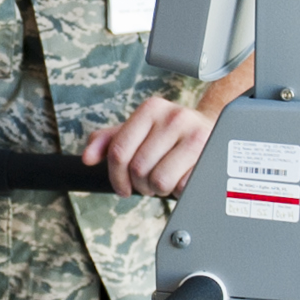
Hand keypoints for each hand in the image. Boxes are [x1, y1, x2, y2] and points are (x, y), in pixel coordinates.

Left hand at [82, 94, 215, 197]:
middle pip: (138, 169)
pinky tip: (182, 179)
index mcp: (151, 108)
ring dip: (158, 189)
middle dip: (140, 184)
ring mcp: (195, 134)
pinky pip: (182, 186)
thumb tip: (88, 157)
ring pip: (158, 180)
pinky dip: (179, 191)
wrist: (212, 132)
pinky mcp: (211, 155)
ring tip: (165, 180)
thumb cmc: (170, 136)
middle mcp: (173, 116)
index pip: (119, 152)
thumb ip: (108, 141)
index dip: (116, 177)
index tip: (123, 187)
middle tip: (149, 182)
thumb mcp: (137, 132)